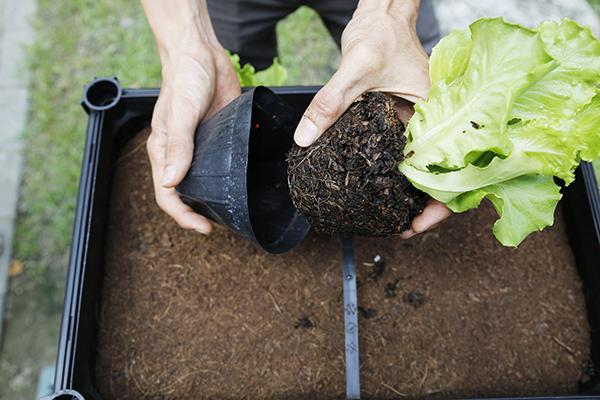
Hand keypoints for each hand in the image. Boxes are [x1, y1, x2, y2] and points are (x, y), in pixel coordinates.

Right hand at [142, 0, 240, 233]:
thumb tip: (172, 182)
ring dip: (219, 198)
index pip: (168, 195)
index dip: (184, 216)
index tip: (205, 228)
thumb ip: (179, 145)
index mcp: (164, 152)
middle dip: (203, 212)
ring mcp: (202, 148)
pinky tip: (249, 184)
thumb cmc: (184, 80)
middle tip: (227, 224)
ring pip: (208, 182)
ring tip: (239, 210)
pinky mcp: (220, 138)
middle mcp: (182, 155)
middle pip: (188, 194)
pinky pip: (225, 163)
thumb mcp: (181, 112)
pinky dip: (234, 176)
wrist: (202, 55)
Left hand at [293, 0, 450, 237]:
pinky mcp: (403, 121)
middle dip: (419, 207)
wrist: (381, 17)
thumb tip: (305, 138)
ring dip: (406, 194)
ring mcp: (419, 123)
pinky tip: (372, 185)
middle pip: (437, 177)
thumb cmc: (382, 34)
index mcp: (439, 114)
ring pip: (419, 169)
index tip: (414, 226)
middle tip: (395, 227)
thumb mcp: (355, 69)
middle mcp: (434, 123)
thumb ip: (329, 103)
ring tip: (386, 216)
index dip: (438, 206)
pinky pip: (400, 153)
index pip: (451, 170)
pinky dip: (390, 172)